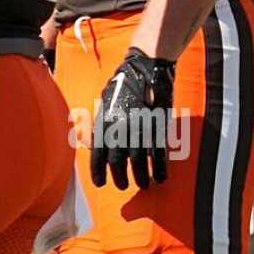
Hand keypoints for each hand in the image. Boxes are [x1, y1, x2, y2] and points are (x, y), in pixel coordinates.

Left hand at [91, 48, 175, 189]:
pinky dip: (159, 169)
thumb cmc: (123, 83)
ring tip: (141, 185)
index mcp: (105, 121)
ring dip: (140, 177)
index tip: (100, 183)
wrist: (146, 68)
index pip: (98, 153)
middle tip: (121, 185)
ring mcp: (140, 128)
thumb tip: (94, 142)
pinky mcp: (158, 127)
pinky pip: (158, 154)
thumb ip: (101, 123)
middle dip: (119, 178)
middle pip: (118, 162)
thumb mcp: (105, 101)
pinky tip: (159, 178)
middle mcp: (121, 128)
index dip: (98, 171)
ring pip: (139, 162)